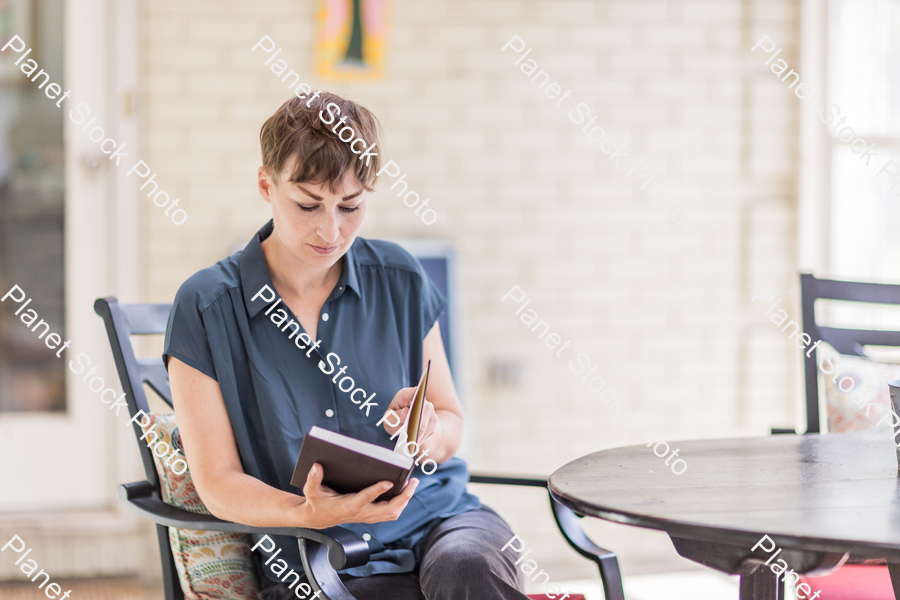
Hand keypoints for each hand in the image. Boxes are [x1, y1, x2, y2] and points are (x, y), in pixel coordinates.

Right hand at [299, 463, 418, 528]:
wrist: (318, 518)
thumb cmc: (317, 502)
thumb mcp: (311, 490)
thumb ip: (313, 479)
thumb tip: (316, 466)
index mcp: (348, 506)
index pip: (365, 499)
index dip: (377, 490)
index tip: (389, 481)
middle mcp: (361, 513)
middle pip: (388, 510)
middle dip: (403, 497)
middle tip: (412, 481)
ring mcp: (367, 516)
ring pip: (392, 513)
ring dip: (405, 500)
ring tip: (412, 484)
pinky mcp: (370, 516)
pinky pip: (390, 513)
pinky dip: (400, 504)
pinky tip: (404, 491)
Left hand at [382, 387, 440, 446]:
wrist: (400, 422)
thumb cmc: (393, 417)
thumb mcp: (388, 417)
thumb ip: (395, 415)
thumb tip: (406, 412)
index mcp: (406, 394)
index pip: (413, 391)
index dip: (416, 391)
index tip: (417, 392)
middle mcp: (422, 400)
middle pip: (422, 413)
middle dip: (415, 427)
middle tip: (408, 440)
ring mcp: (430, 410)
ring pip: (426, 425)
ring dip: (418, 436)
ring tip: (409, 446)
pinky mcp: (433, 421)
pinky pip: (428, 432)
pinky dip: (421, 439)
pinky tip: (414, 445)